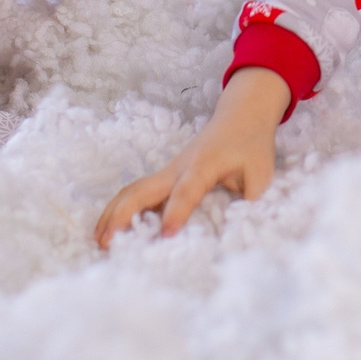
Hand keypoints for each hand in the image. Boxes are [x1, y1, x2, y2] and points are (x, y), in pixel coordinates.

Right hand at [94, 66, 289, 247]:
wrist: (241, 115)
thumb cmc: (251, 145)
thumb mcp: (262, 174)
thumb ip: (250, 202)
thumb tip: (235, 231)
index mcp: (204, 165)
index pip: (186, 191)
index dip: (176, 212)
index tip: (167, 235)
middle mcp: (178, 168)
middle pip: (142, 189)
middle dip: (123, 215)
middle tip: (107, 244)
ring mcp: (168, 171)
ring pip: (133, 190)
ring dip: (113, 214)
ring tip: (98, 242)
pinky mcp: (166, 176)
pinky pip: (139, 192)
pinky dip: (121, 210)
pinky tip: (110, 230)